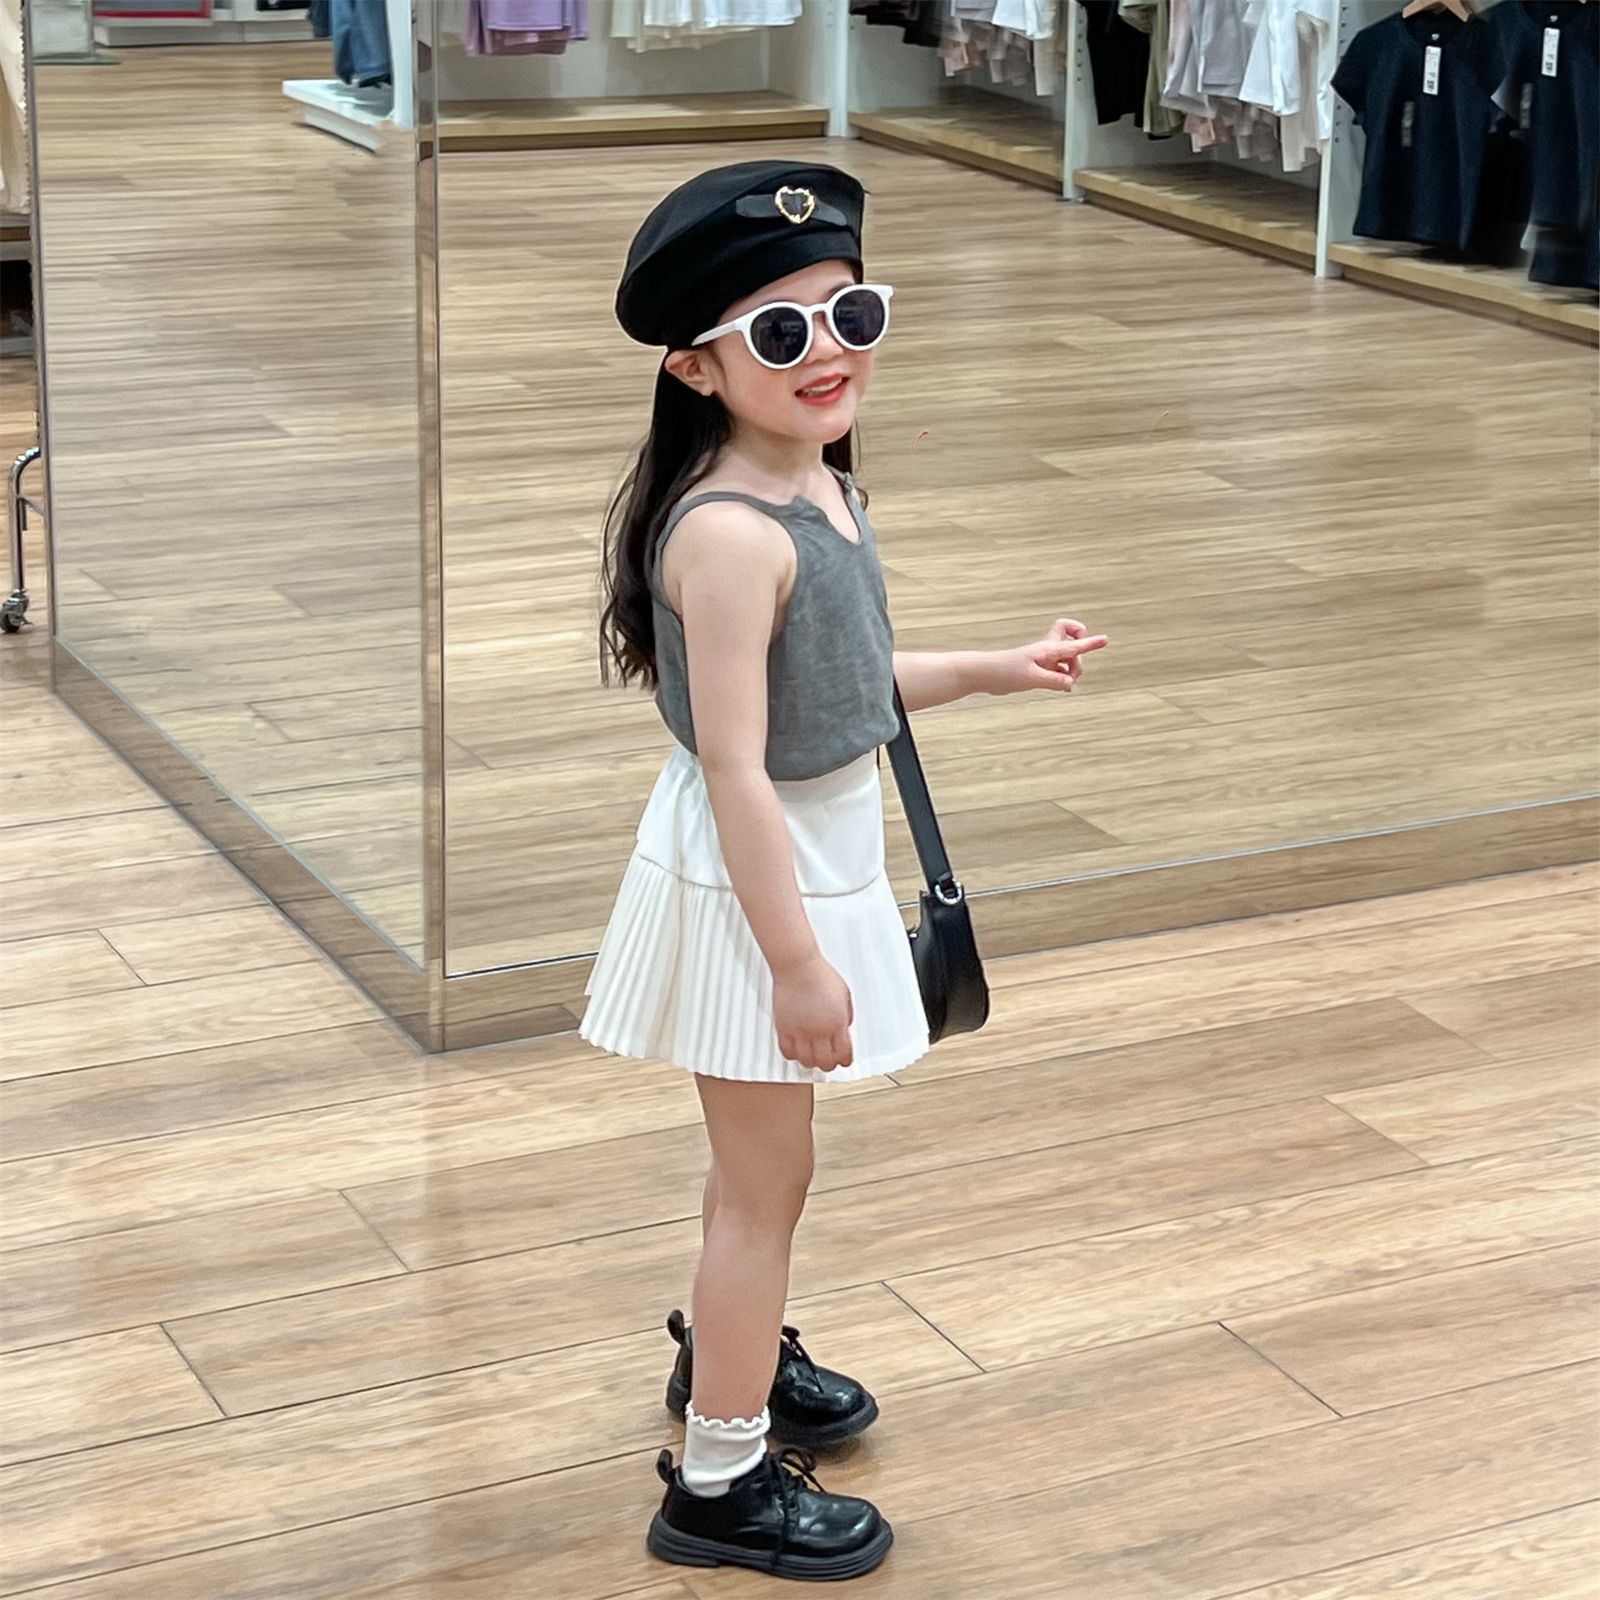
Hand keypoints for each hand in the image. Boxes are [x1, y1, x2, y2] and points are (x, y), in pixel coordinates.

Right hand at [773, 956, 853, 1072]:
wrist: (798, 966)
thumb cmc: (820, 974)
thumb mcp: (845, 994)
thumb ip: (846, 1015)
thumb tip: (844, 1029)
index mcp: (837, 1022)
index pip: (843, 1053)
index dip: (845, 1060)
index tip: (844, 1060)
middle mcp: (819, 1030)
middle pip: (825, 1062)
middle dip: (829, 1064)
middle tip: (828, 1061)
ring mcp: (800, 1030)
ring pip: (806, 1061)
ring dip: (811, 1062)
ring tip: (812, 1058)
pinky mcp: (784, 1028)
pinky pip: (787, 1052)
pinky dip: (793, 1055)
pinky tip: (797, 1050)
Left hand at [990, 618, 1108, 695]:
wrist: (985, 673)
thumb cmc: (1005, 672)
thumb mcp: (1031, 679)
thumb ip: (1052, 680)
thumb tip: (1071, 683)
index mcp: (1047, 650)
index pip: (1073, 645)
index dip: (1090, 642)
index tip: (1106, 639)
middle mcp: (1047, 652)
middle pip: (1073, 649)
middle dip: (1079, 662)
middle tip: (1071, 678)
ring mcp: (1043, 660)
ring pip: (1067, 661)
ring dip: (1071, 672)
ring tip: (1066, 685)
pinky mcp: (1038, 669)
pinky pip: (1058, 671)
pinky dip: (1063, 678)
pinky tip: (1063, 688)